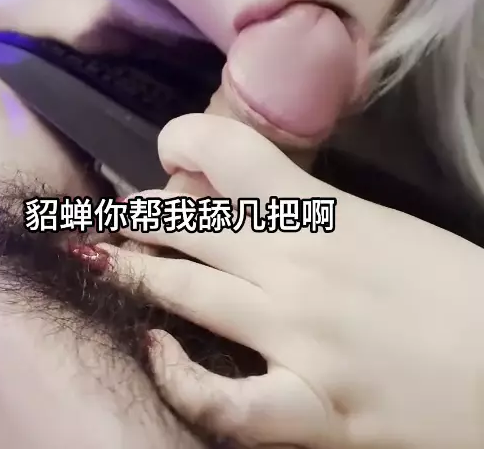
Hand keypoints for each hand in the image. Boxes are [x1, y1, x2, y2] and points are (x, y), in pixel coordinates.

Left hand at [108, 115, 483, 448]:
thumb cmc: (456, 288)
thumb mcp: (382, 225)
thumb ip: (311, 210)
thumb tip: (250, 202)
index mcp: (323, 213)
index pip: (227, 150)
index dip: (184, 140)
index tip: (172, 151)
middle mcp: (296, 268)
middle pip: (189, 221)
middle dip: (146, 214)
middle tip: (125, 216)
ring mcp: (298, 341)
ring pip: (187, 290)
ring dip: (135, 270)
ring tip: (103, 258)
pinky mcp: (312, 410)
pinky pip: (224, 402)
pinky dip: (182, 379)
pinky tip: (158, 351)